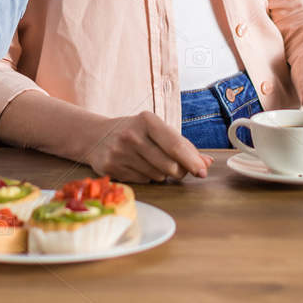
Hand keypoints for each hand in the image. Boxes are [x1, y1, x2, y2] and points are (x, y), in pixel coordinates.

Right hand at [84, 111, 212, 182]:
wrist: (95, 136)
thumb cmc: (134, 132)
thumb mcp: (156, 130)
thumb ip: (182, 145)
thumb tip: (207, 163)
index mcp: (147, 120)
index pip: (176, 145)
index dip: (192, 161)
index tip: (203, 171)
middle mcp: (132, 135)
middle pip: (169, 165)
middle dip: (179, 171)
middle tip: (177, 168)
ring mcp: (120, 152)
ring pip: (157, 176)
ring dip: (162, 174)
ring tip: (152, 162)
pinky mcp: (111, 168)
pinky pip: (143, 181)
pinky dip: (147, 177)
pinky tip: (138, 166)